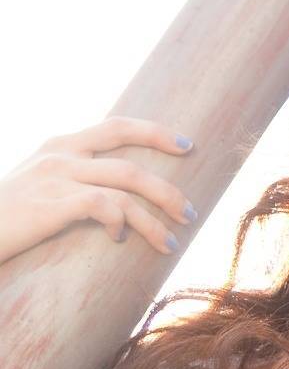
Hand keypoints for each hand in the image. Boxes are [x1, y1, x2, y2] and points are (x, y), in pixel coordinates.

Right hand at [0, 117, 198, 268]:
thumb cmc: (3, 215)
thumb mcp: (37, 184)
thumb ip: (70, 178)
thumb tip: (113, 194)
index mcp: (60, 144)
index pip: (117, 127)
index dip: (155, 132)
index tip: (187, 144)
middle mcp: (61, 154)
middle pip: (130, 158)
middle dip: (167, 185)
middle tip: (191, 210)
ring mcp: (56, 178)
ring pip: (125, 187)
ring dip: (156, 216)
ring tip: (172, 241)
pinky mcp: (50, 205)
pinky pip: (103, 205)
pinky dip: (121, 221)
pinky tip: (121, 240)